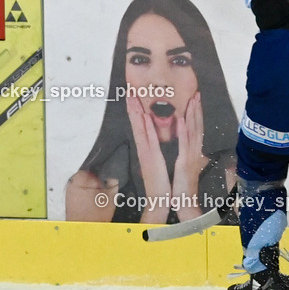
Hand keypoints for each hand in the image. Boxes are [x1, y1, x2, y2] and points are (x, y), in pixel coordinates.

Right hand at [126, 96, 171, 222]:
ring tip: (133, 98)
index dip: (135, 110)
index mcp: (146, 149)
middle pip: (136, 124)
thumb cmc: (159, 182)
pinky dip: (147, 129)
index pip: (139, 125)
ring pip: (140, 129)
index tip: (133, 96)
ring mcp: (146, 153)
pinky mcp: (152, 159)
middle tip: (129, 90)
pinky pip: (149, 141)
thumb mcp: (156, 163)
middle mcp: (143, 149)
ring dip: (136, 113)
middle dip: (132, 106)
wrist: (158, 199)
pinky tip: (145, 118)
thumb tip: (151, 141)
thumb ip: (152, 151)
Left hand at [172, 92, 208, 221]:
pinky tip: (182, 118)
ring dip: (193, 114)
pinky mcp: (184, 162)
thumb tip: (196, 152)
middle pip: (198, 126)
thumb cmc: (184, 187)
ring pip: (193, 131)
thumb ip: (192, 157)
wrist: (185, 203)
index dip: (197, 113)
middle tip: (196, 93)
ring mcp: (191, 156)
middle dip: (197, 109)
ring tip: (192, 99)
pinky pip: (184, 143)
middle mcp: (194, 151)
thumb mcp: (188, 169)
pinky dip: (184, 130)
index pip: (197, 129)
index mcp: (193, 152)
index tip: (196, 100)